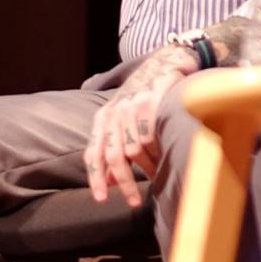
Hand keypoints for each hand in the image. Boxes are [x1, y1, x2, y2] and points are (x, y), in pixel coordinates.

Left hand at [85, 47, 192, 205]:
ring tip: (156, 174)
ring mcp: (133, 105)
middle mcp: (114, 112)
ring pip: (134, 150)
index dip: (95, 178)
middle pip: (113, 157)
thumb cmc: (145, 95)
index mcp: (103, 118)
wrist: (167, 60)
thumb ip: (113, 145)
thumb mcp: (122, 118)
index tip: (101, 199)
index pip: (93, 154)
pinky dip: (157, 152)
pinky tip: (164, 157)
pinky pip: (151, 136)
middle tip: (133, 201)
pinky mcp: (153, 100)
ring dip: (146, 168)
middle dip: (123, 183)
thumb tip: (108, 181)